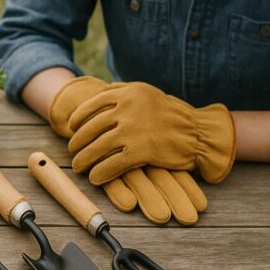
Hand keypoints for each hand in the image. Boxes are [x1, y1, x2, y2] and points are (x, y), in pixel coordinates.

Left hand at [49, 77, 207, 224]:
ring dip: (84, 159)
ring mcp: (133, 130)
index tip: (71, 128)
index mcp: (127, 93)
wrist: (198, 132)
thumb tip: (97, 91)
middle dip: (77, 142)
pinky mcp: (142, 151)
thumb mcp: (145, 92)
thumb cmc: (170, 113)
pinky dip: (100, 173)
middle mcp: (127, 109)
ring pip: (97, 147)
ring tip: (78, 166)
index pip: (91, 105)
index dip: (77, 118)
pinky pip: (112, 164)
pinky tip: (95, 178)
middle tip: (72, 150)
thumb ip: (121, 91)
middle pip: (91, 128)